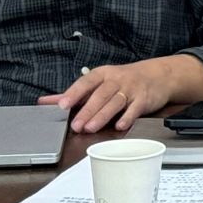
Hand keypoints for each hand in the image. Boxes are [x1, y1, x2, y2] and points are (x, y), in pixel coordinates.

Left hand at [41, 55, 202, 133]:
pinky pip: (135, 109)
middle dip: (87, 110)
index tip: (62, 105)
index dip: (74, 93)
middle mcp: (116, 80)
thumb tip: (46, 102)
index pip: (87, 82)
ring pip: (115, 102)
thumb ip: (74, 94)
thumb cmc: (123, 81)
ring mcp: (131, 89)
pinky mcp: (144, 99)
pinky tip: (119, 126)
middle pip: (100, 94)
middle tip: (75, 125)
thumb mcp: (99, 82)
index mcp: (103, 74)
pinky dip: (127, 117)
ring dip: (103, 115)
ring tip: (90, 128)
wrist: (157, 75)